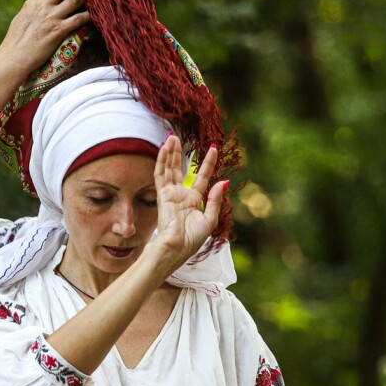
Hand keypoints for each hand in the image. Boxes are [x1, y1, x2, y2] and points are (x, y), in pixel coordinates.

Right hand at [0, 0, 90, 76]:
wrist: (14, 57)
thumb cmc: (15, 40)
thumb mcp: (22, 17)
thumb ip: (32, 7)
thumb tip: (37, 1)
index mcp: (33, 1)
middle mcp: (43, 5)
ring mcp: (52, 17)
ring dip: (82, 1)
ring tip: (84, 6)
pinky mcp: (60, 30)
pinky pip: (79, 19)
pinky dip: (87, 17)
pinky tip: (90, 17)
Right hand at [144, 135, 226, 272]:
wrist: (176, 248)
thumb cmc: (192, 239)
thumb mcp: (210, 219)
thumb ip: (216, 200)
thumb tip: (224, 181)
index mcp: (194, 200)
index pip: (202, 177)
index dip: (208, 163)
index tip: (214, 149)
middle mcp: (181, 194)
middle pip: (180, 169)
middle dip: (180, 154)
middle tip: (180, 137)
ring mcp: (171, 194)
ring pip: (169, 169)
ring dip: (170, 153)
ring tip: (172, 137)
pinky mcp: (162, 194)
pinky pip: (161, 174)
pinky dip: (162, 161)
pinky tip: (165, 148)